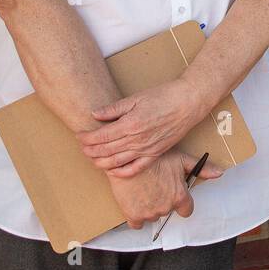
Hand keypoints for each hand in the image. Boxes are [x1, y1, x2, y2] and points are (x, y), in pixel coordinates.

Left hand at [79, 79, 205, 176]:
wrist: (188, 103)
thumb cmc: (165, 97)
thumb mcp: (136, 98)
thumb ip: (114, 109)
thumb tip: (95, 115)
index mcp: (130, 124)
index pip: (100, 136)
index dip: (86, 137)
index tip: (80, 135)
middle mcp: (136, 140)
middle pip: (105, 151)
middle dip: (90, 150)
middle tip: (82, 147)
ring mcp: (146, 149)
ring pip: (116, 162)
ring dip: (100, 162)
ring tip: (92, 158)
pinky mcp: (155, 153)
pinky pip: (135, 168)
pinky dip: (121, 172)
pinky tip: (112, 171)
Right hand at [106, 149, 224, 229]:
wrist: (126, 160)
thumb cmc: (154, 158)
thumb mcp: (181, 160)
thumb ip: (202, 169)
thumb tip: (220, 173)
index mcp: (179, 197)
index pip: (187, 210)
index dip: (181, 203)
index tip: (175, 196)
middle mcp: (166, 208)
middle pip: (167, 210)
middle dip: (163, 201)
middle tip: (156, 186)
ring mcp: (149, 213)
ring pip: (152, 216)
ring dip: (149, 207)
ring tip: (144, 190)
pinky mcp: (133, 216)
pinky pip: (137, 224)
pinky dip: (136, 216)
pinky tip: (135, 202)